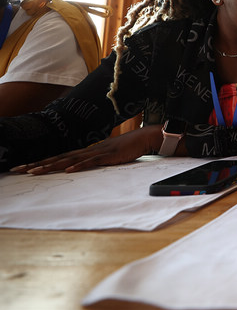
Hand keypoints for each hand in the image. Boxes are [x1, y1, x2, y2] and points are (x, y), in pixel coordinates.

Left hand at [9, 125, 162, 173]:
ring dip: (51, 165)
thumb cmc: (127, 148)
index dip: (42, 162)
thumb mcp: (107, 156)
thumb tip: (83, 168)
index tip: (25, 167)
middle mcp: (88, 150)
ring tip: (35, 171)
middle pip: (58, 157)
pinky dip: (78, 165)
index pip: (59, 156)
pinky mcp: (108, 155)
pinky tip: (67, 170)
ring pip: (69, 159)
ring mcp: (97, 151)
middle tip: (18, 169)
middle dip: (38, 163)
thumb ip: (95, 161)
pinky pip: (91, 161)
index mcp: (86, 151)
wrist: (144, 138)